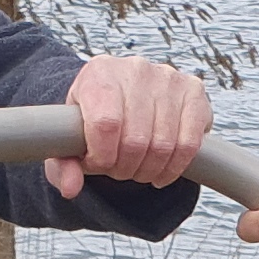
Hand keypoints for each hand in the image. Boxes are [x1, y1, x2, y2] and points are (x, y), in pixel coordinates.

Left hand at [50, 55, 212, 197]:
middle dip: (124, 168)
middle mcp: (136, 69)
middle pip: (136, 140)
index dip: (102, 157)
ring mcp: (169, 78)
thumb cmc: (91, 118)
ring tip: (136, 169)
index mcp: (99, 72)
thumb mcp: (68, 139)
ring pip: (164, 146)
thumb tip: (70, 189)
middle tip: (118, 170)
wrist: (119, 93)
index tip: (97, 165)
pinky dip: (174, 168)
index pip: (105, 124)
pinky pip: (190, 144)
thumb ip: (63, 164)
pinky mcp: (194, 91)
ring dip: (148, 171)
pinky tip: (160, 172)